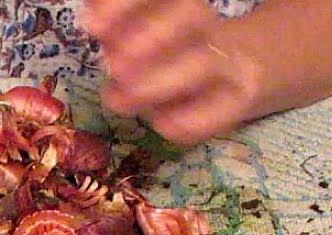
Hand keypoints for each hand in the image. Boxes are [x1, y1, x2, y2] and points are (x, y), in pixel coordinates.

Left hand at [83, 0, 264, 144]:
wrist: (240, 69)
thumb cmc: (173, 49)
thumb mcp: (142, 33)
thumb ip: (117, 28)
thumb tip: (91, 21)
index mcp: (182, 4)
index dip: (126, 5)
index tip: (90, 23)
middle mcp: (207, 27)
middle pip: (190, 16)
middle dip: (149, 37)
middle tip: (112, 65)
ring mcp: (228, 62)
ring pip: (202, 64)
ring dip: (157, 82)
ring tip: (116, 100)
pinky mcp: (240, 99)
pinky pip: (222, 109)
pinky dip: (192, 120)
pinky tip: (161, 125)